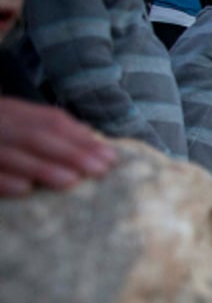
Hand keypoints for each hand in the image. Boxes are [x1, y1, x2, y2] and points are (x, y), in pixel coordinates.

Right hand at [0, 97, 117, 195]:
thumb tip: (93, 139)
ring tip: (72, 181)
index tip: (110, 157)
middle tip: (100, 171)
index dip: (82, 139)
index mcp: (15, 112)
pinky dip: (5, 181)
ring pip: (11, 154)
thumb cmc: (0, 132)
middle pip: (37, 138)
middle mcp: (0, 125)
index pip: (53, 122)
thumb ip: (52, 128)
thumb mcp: (20, 120)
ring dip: (43, 168)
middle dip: (71, 154)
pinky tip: (25, 189)